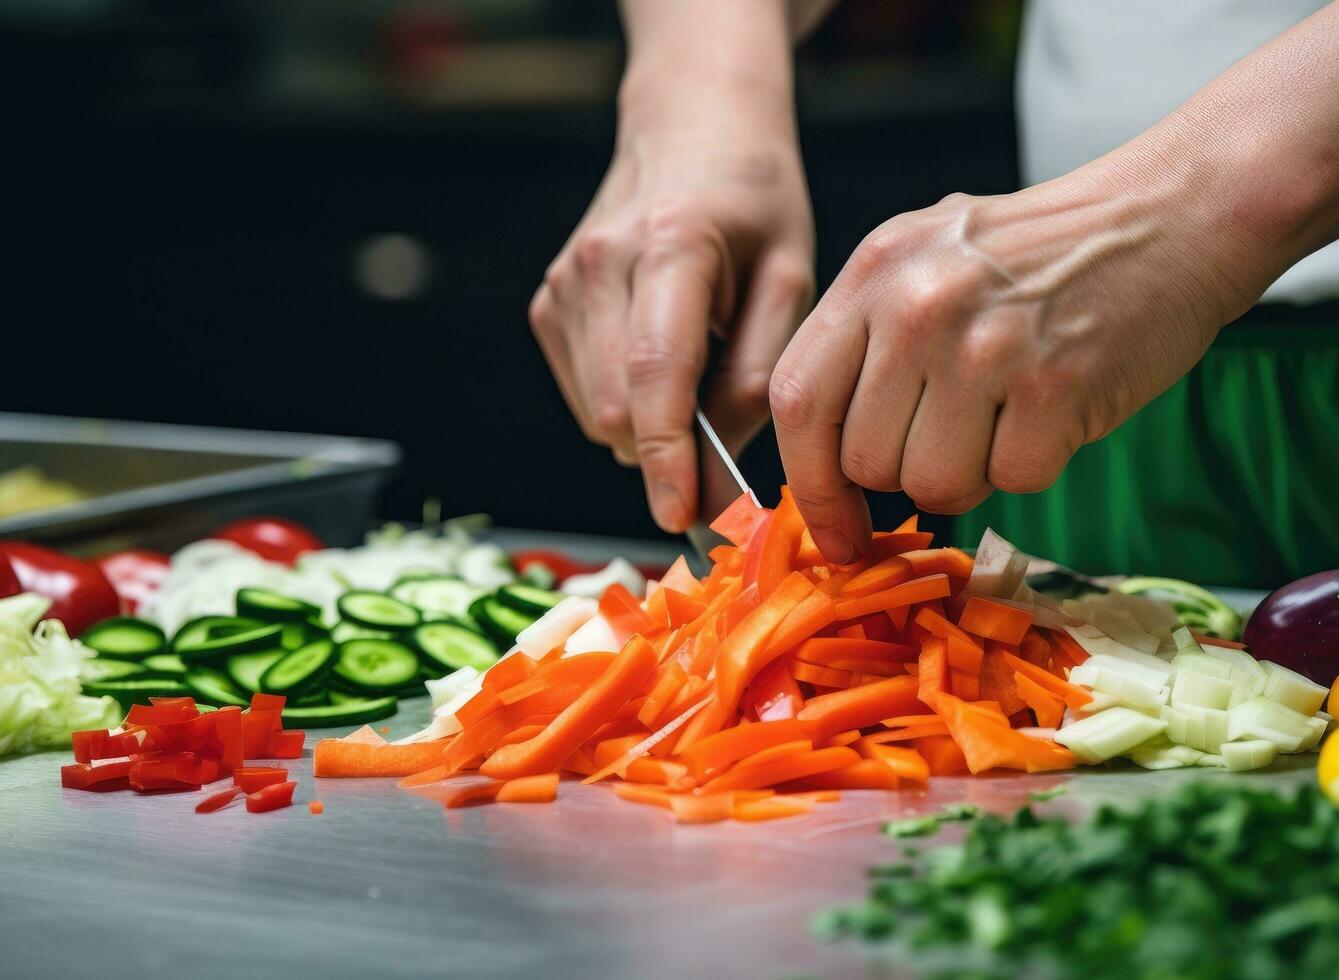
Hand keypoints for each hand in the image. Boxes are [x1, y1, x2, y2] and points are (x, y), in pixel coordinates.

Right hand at [529, 92, 813, 532]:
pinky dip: (628, 400)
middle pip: (616, 409)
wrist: (692, 126)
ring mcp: (563, 285)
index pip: (654, 373)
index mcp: (670, 246)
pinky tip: (666, 353)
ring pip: (597, 413)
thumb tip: (717, 487)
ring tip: (701, 363)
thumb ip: (755, 384)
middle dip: (669, 450)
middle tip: (728, 430)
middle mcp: (597, 265)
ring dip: (651, 425)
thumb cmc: (755, 202)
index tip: (681, 516)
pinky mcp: (547, 305)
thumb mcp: (790, 280)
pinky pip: (586, 394)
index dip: (666, 457)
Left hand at [769, 149, 1285, 562]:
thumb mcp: (932, 255)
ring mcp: (984, 348)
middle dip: (909, 469)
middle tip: (964, 424)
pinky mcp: (1053, 389)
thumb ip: (870, 337)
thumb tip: (826, 461)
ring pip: (932, 484)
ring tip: (1010, 410)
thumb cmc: (1050, 247)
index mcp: (876, 271)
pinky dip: (1037, 461)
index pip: (799, 401)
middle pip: (866, 460)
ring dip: (973, 472)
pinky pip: (1012, 482)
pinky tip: (1057, 404)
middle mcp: (918, 307)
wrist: (1170, 215)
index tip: (833, 530)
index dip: (810, 484)